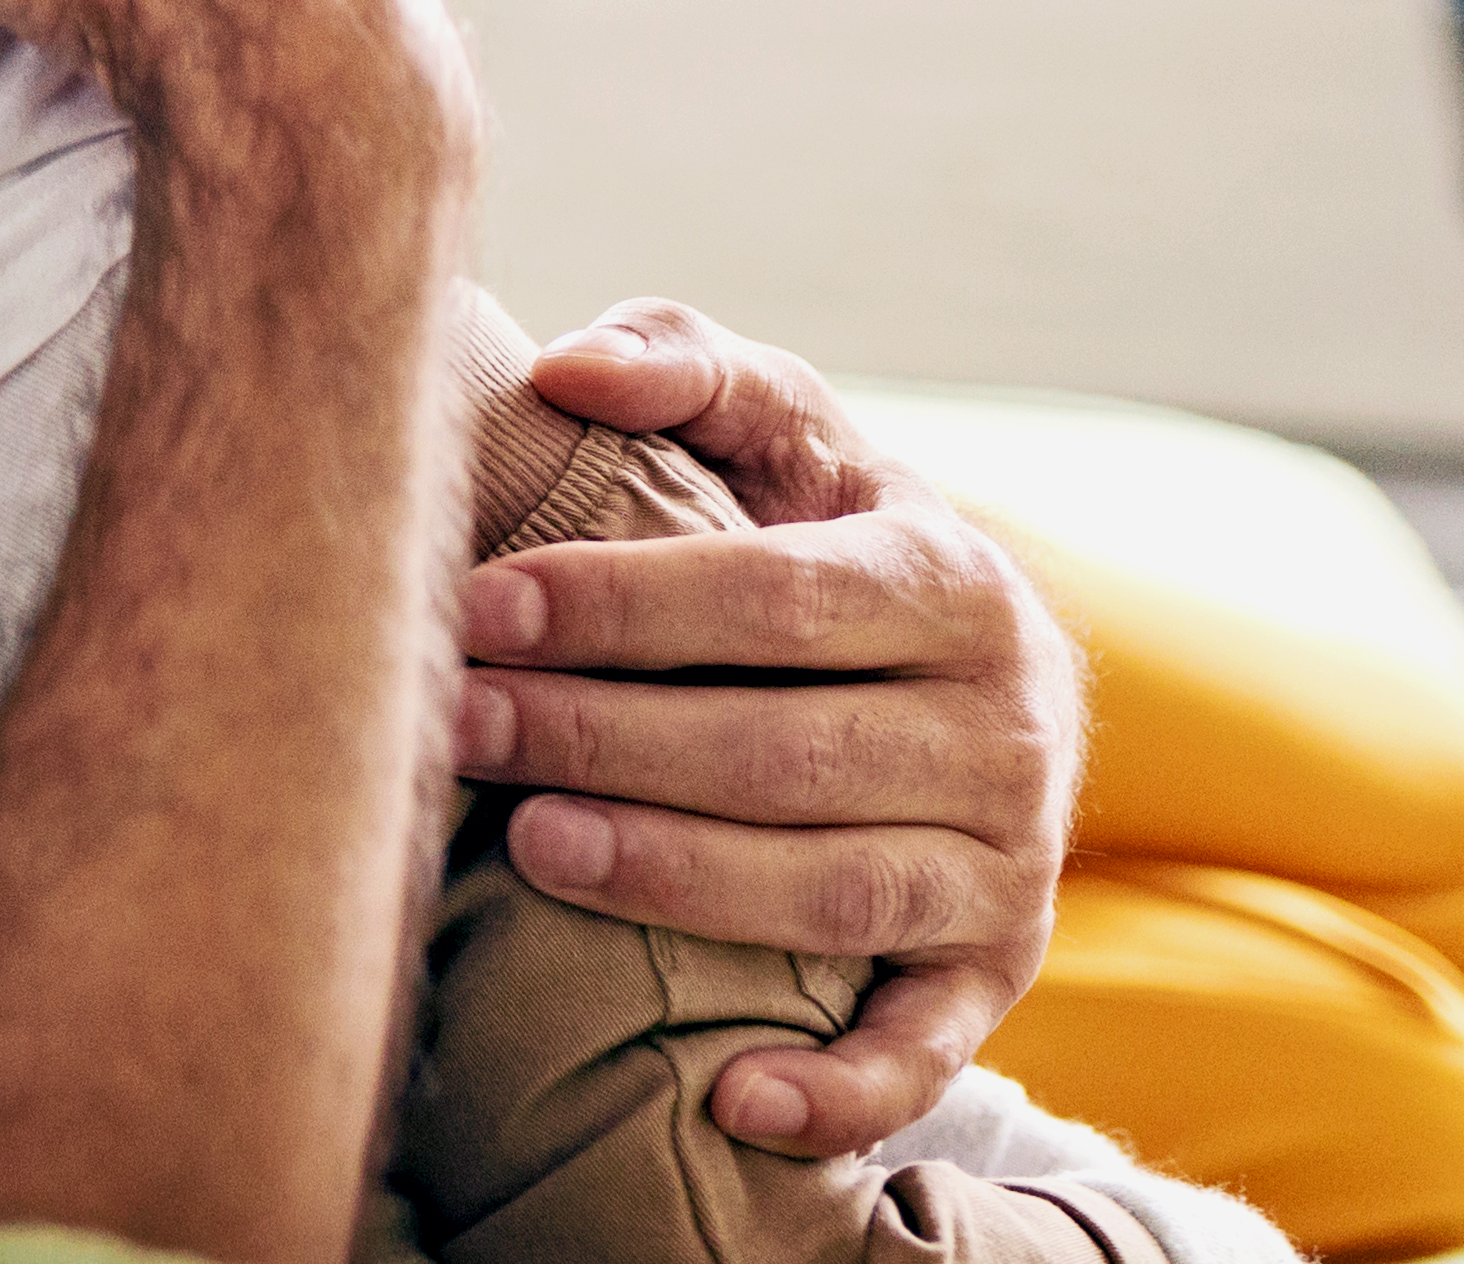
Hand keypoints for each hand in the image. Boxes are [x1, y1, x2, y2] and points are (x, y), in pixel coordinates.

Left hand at [459, 299, 1081, 1158]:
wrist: (969, 669)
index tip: (477, 604)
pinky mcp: (992, 977)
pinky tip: (723, 1099)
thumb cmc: (823, 530)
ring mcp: (1007, 864)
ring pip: (836, 895)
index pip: (776, 596)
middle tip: (456, 725)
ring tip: (529, 847)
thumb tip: (572, 364)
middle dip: (606, 738)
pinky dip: (838, 1093)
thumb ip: (688, 365)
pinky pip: (926, 1056)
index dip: (620, 603)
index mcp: (950, 578)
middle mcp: (1003, 728)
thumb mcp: (785, 429)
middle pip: (788, 750)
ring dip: (678, 880)